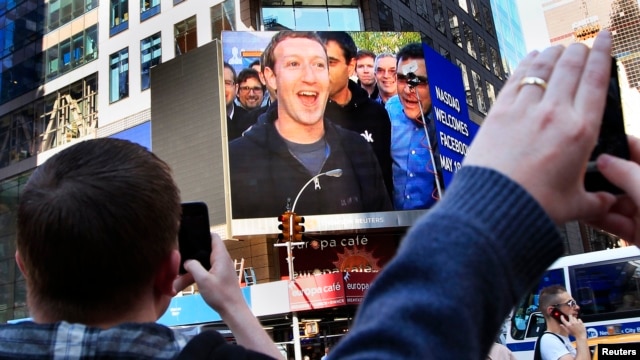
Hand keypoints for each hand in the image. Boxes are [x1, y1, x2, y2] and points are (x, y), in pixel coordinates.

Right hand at [180, 232, 244, 315]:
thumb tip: (187, 261)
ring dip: (198, 263)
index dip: (203, 234)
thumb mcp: (203, 280)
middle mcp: (224, 260)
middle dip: (197, 250)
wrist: (232, 309)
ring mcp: (223, 268)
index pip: (214, 237)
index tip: (191, 236)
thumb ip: (193, 266)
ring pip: (208, 260)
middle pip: (209, 248)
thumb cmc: (221, 295)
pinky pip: (210, 268)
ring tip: (185, 266)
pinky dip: (201, 271)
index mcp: (221, 256)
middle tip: (184, 252)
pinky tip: (192, 277)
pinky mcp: (222, 276)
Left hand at [463, 31, 615, 223]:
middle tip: (582, 46)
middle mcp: (553, 114)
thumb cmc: (531, 206)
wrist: (493, 207)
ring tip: (559, 48)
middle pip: (570, 67)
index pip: (596, 80)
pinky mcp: (499, 112)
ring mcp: (524, 110)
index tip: (605, 41)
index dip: (603, 54)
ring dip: (553, 53)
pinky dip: (526, 64)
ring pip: (543, 68)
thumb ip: (596, 200)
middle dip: (579, 50)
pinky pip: (516, 79)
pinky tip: (531, 58)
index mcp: (579, 132)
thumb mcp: (575, 205)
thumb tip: (608, 202)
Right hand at [560, 314, 586, 339]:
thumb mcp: (568, 332)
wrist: (581, 336)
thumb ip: (564, 328)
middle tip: (570, 319)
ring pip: (574, 317)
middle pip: (570, 316)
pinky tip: (578, 323)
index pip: (563, 319)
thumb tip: (561, 325)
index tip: (562, 316)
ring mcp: (576, 322)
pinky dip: (578, 320)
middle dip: (570, 317)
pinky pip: (579, 319)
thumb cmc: (574, 335)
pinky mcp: (581, 323)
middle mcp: (572, 323)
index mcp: (568, 325)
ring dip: (574, 319)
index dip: (562, 317)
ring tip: (575, 323)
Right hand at [587, 136, 639, 243]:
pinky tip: (586, 214)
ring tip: (578, 197)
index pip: (638, 149)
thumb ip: (628, 175)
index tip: (592, 146)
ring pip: (616, 201)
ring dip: (597, 200)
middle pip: (623, 177)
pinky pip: (615, 223)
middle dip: (602, 177)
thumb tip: (605, 160)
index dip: (616, 146)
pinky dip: (600, 219)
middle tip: (579, 175)